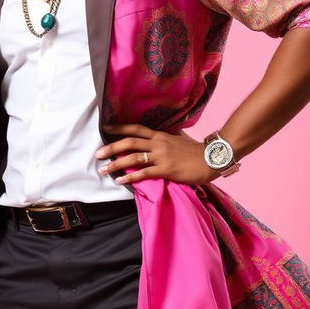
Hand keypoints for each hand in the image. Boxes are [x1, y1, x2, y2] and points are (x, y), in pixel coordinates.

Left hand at [95, 123, 220, 186]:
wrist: (212, 158)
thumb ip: (167, 138)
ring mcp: (161, 156)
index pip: (136, 128)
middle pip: (130, 142)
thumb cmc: (196, 151)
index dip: (120, 128)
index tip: (105, 128)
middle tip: (97, 154)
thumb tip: (160, 137)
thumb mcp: (179, 139)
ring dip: (116, 164)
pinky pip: (144, 173)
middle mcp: (158, 143)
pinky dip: (130, 177)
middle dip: (111, 147)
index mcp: (160, 135)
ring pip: (133, 157)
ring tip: (104, 169)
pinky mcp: (166, 169)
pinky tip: (120, 180)